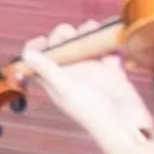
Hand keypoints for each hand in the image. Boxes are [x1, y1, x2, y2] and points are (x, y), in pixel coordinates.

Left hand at [18, 22, 153, 153]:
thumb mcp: (66, 88)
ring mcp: (91, 72)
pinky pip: (108, 52)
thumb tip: (28, 54)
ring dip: (87, 34)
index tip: (43, 40)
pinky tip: (110, 37)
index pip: (37, 61)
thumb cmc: (92, 111)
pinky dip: (109, 44)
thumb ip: (47, 70)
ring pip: (84, 46)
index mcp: (55, 79)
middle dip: (65, 35)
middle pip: (61, 47)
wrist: (126, 125)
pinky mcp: (111, 72)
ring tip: (93, 28)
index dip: (36, 48)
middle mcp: (71, 74)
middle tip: (73, 34)